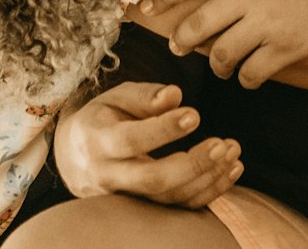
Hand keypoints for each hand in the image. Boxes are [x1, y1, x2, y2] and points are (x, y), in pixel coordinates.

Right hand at [54, 80, 242, 206]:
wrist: (75, 158)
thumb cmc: (103, 118)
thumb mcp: (116, 97)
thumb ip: (145, 95)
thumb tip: (175, 95)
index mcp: (98, 141)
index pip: (131, 140)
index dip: (163, 130)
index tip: (194, 114)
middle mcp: (108, 176)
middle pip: (152, 180)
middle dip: (192, 164)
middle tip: (222, 144)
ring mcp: (124, 199)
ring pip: (168, 198)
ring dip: (206, 178)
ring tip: (233, 151)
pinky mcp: (142, 211)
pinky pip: (177, 208)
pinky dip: (208, 192)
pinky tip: (231, 170)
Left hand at [141, 0, 307, 88]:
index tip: (145, 7)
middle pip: (195, 24)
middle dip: (181, 40)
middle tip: (178, 46)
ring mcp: (268, 23)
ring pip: (220, 55)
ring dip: (216, 63)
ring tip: (221, 63)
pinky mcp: (288, 48)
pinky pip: (252, 73)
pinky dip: (246, 77)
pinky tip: (250, 73)